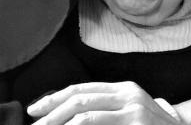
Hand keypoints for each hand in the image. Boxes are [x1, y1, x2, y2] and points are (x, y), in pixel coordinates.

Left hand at [27, 81, 179, 124]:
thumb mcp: (131, 110)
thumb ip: (107, 107)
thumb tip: (70, 114)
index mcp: (124, 88)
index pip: (82, 88)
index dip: (55, 98)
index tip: (35, 110)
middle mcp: (129, 94)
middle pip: (81, 99)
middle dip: (52, 113)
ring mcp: (134, 110)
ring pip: (87, 115)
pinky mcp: (136, 123)